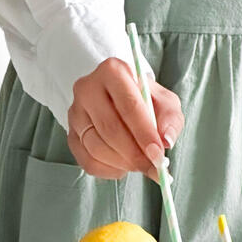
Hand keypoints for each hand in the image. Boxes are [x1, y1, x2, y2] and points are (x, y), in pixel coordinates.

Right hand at [67, 58, 184, 179]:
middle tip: (152, 167)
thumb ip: (170, 119)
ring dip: (123, 164)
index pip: (128, 106)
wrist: (120, 100)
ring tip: (141, 165)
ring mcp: (75, 112)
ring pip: (97, 147)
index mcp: (113, 72)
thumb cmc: (145, 101)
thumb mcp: (165, 103)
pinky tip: (124, 166)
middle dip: (134, 154)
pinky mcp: (71, 134)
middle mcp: (88, 88)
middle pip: (110, 129)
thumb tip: (166, 140)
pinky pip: (88, 161)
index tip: (158, 154)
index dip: (144, 133)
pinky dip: (110, 170)